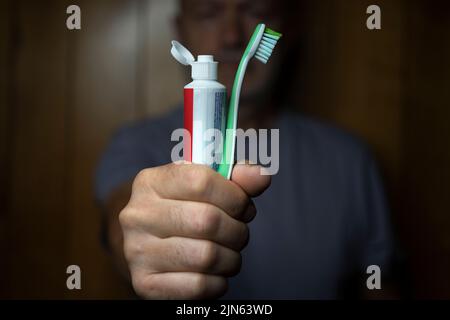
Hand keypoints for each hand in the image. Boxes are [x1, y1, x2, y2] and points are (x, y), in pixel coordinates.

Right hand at [119, 162, 269, 298]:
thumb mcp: (202, 187)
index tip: (244, 206)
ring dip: (231, 258)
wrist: (146, 245)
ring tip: (228, 253)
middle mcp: (137, 215)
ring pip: (207, 256)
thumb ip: (235, 179)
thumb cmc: (182, 210)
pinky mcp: (145, 283)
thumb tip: (260, 176)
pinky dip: (218, 282)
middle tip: (238, 232)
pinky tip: (214, 272)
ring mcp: (137, 251)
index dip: (235, 196)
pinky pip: (199, 286)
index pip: (201, 182)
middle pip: (207, 221)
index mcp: (151, 182)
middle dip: (237, 230)